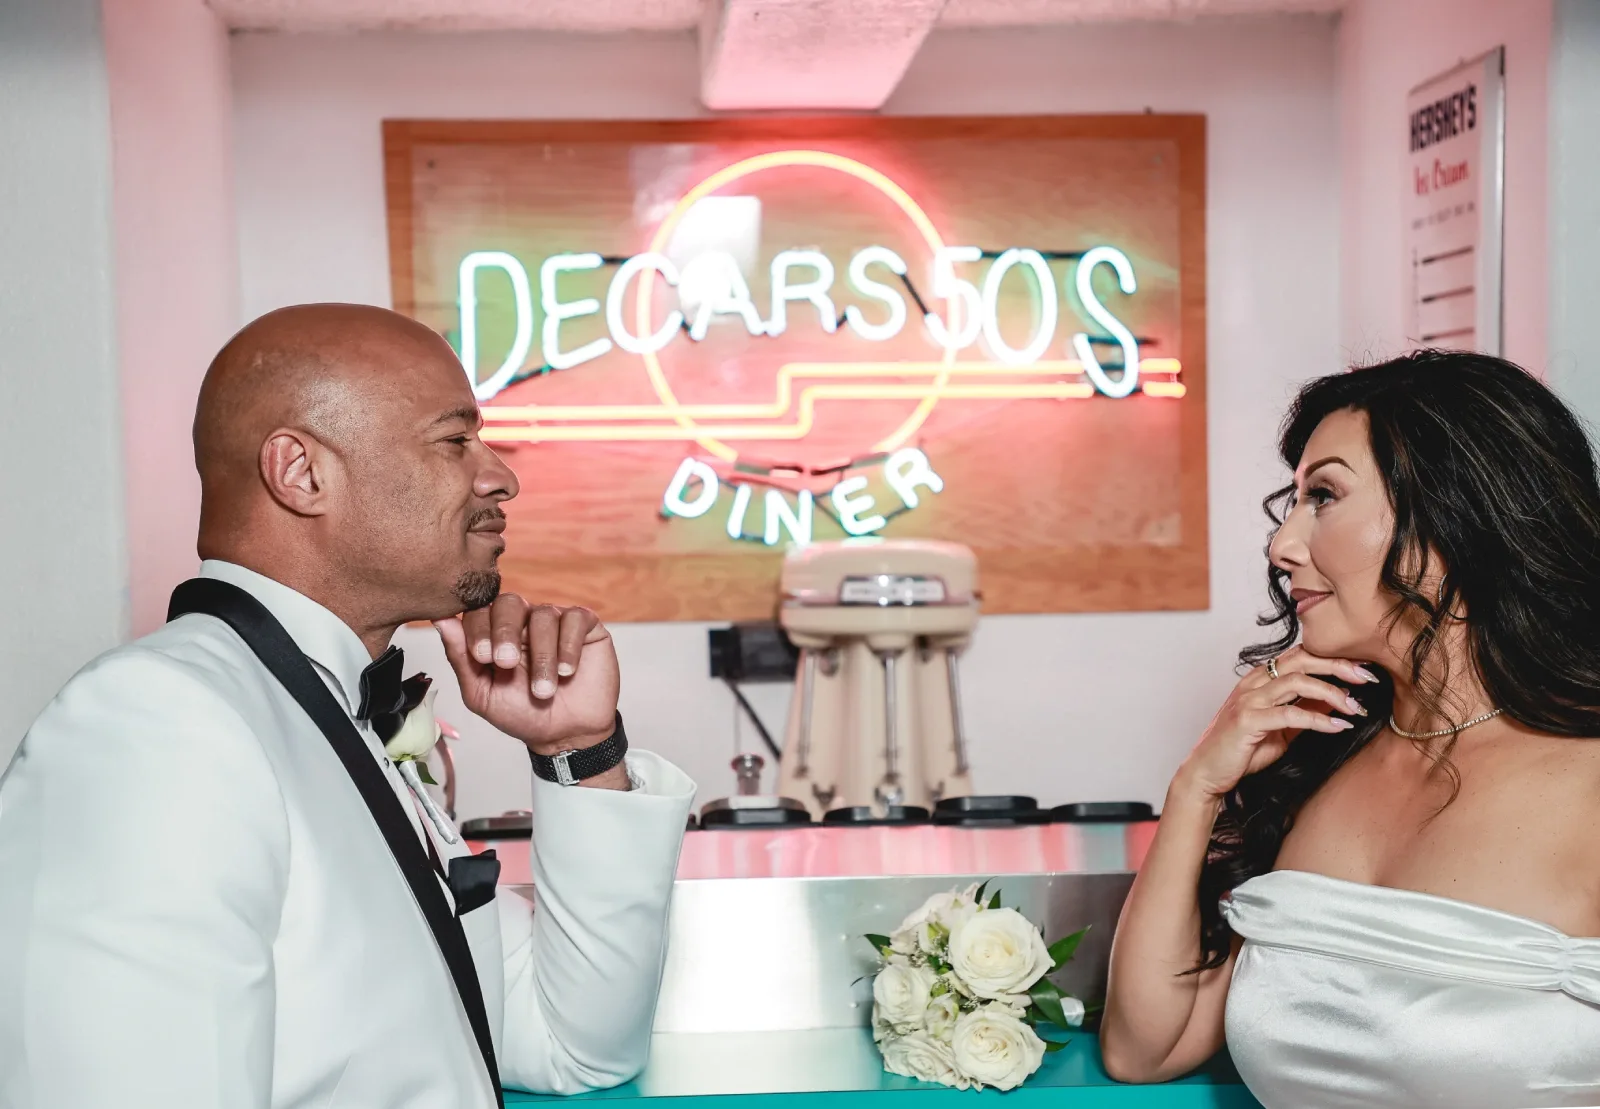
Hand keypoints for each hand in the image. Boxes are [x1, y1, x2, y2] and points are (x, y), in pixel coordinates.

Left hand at [434, 595, 618, 756]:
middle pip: (510, 602)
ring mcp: (555, 621)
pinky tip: (566, 671)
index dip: (479, 629)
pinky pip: (575, 619)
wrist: (565, 735)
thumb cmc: (521, 714)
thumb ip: (461, 658)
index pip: (480, 611)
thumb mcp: (482, 693)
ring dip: (542, 656)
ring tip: (543, 689)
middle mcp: (523, 621)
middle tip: (507, 663)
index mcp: (494, 633)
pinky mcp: (585, 626)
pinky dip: (569, 646)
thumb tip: (440, 620)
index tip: (482, 657)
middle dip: (505, 632)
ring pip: (543, 616)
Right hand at [1175, 647, 1377, 800]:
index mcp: (1259, 680)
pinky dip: (1318, 720)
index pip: (1300, 656)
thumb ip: (1305, 710)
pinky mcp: (1247, 720)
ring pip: (1296, 682)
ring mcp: (1248, 700)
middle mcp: (1253, 683)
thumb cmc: (1242, 750)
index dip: (1332, 658)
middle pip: (1300, 659)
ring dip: (1332, 692)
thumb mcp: (1282, 728)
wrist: (1208, 772)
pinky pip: (1290, 714)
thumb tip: (1338, 699)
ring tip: (1355, 707)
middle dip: (1337, 665)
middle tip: (1367, 677)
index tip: (1361, 669)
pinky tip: (1337, 726)